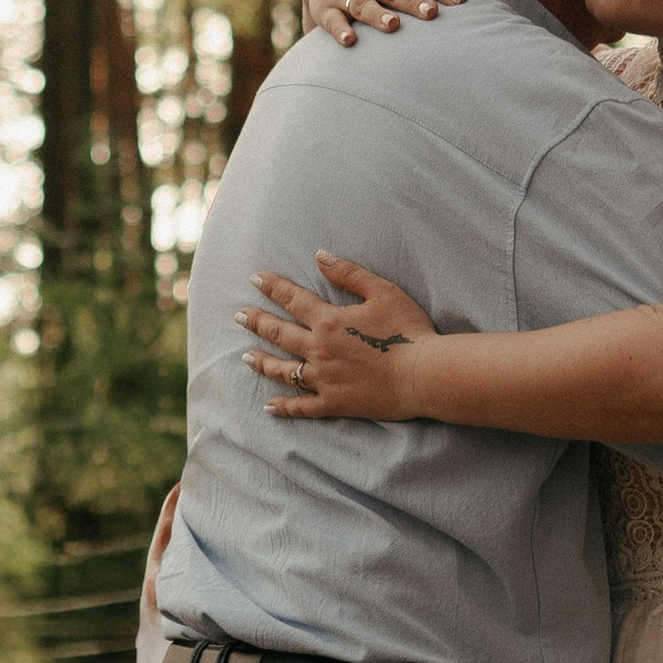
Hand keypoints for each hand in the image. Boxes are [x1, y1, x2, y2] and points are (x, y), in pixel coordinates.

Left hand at [239, 254, 441, 417]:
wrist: (424, 374)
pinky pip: (302, 407)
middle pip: (279, 334)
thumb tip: (320, 255)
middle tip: (239, 316)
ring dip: (262, 362)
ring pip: (284, 370)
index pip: (292, 299)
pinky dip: (284, 407)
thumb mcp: (382, 292)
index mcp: (329, 321)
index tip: (254, 278)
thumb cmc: (408, 330)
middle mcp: (319, 349)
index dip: (272, 287)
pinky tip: (269, 406)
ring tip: (245, 357)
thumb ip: (349, 273)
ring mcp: (324, 379)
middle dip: (257, 322)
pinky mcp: (334, 403)